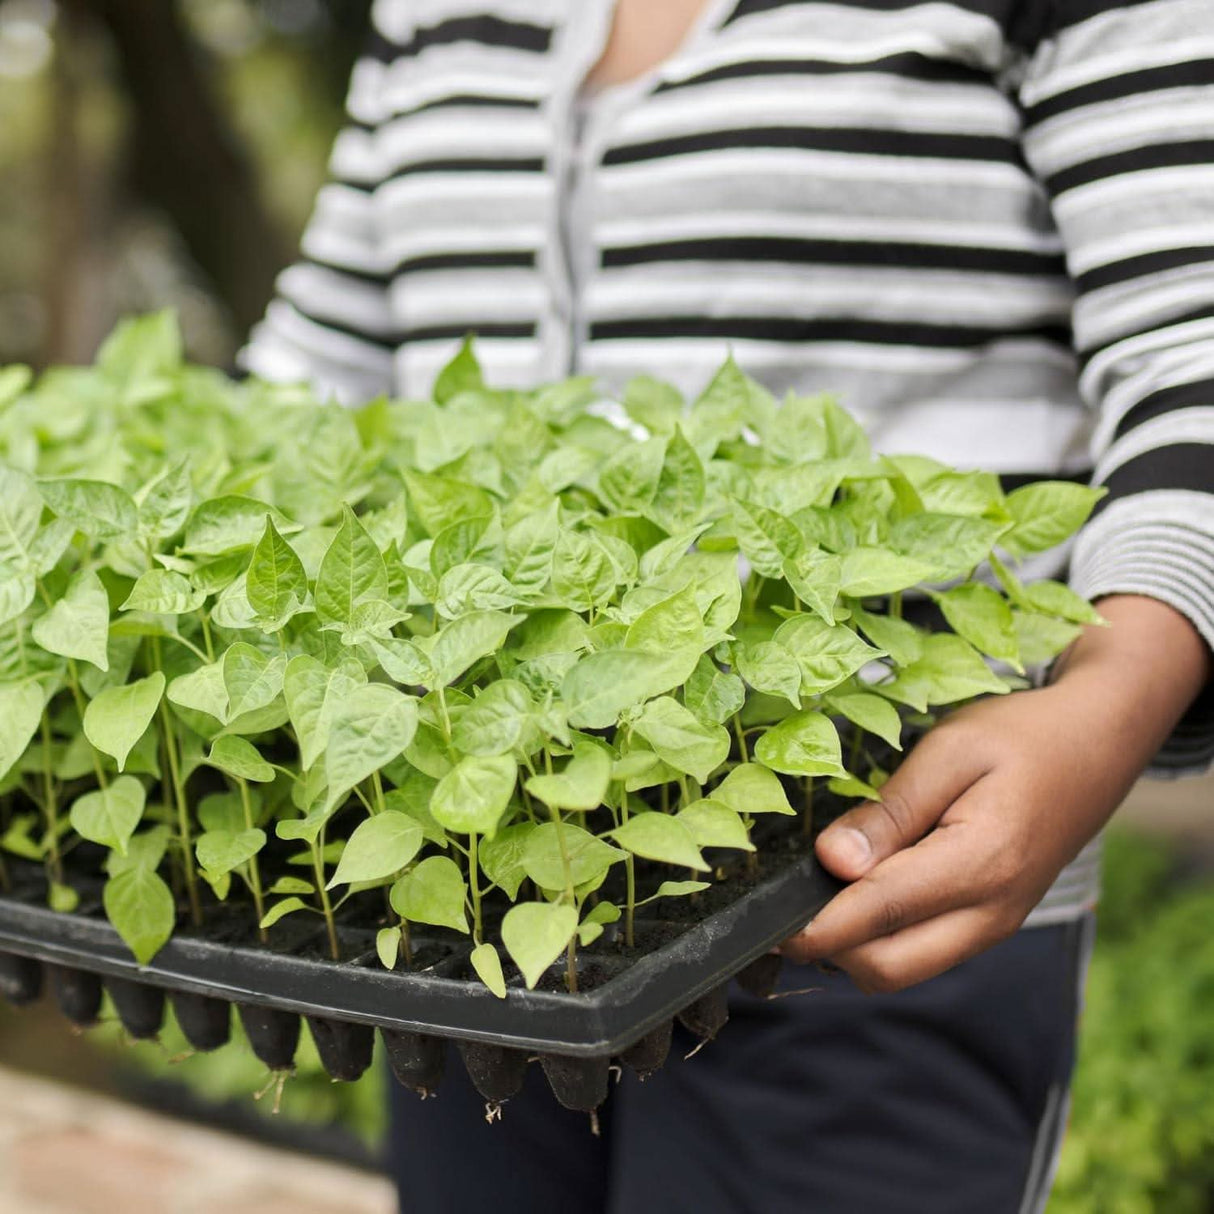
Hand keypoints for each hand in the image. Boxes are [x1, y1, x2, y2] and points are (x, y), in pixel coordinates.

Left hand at [779, 595, 1210, 992]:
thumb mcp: (951, 750)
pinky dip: (880, 938)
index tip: (763, 919)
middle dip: (826, 948)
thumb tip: (832, 862)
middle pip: (886, 968)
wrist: (1096, 745)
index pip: (877, 915)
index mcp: (979, 864)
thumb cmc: (1021, 736)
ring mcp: (993, 925)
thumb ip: (892, 810)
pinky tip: (856, 893)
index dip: (814, 925)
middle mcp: (990, 913)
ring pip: (903, 970)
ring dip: (852, 947)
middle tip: (782, 903)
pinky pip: (923, 951)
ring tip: (814, 895)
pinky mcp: (989, 922)